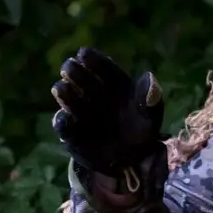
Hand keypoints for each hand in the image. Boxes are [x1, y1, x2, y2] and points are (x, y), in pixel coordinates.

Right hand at [51, 47, 164, 176]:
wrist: (128, 158)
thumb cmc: (140, 129)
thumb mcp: (150, 116)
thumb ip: (150, 100)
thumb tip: (150, 79)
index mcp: (113, 83)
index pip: (102, 67)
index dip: (92, 60)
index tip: (83, 54)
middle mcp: (93, 93)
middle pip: (80, 77)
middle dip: (73, 72)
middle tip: (69, 68)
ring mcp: (80, 110)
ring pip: (67, 97)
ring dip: (64, 92)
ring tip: (62, 88)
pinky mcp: (71, 131)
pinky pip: (63, 124)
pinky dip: (62, 121)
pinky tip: (64, 119)